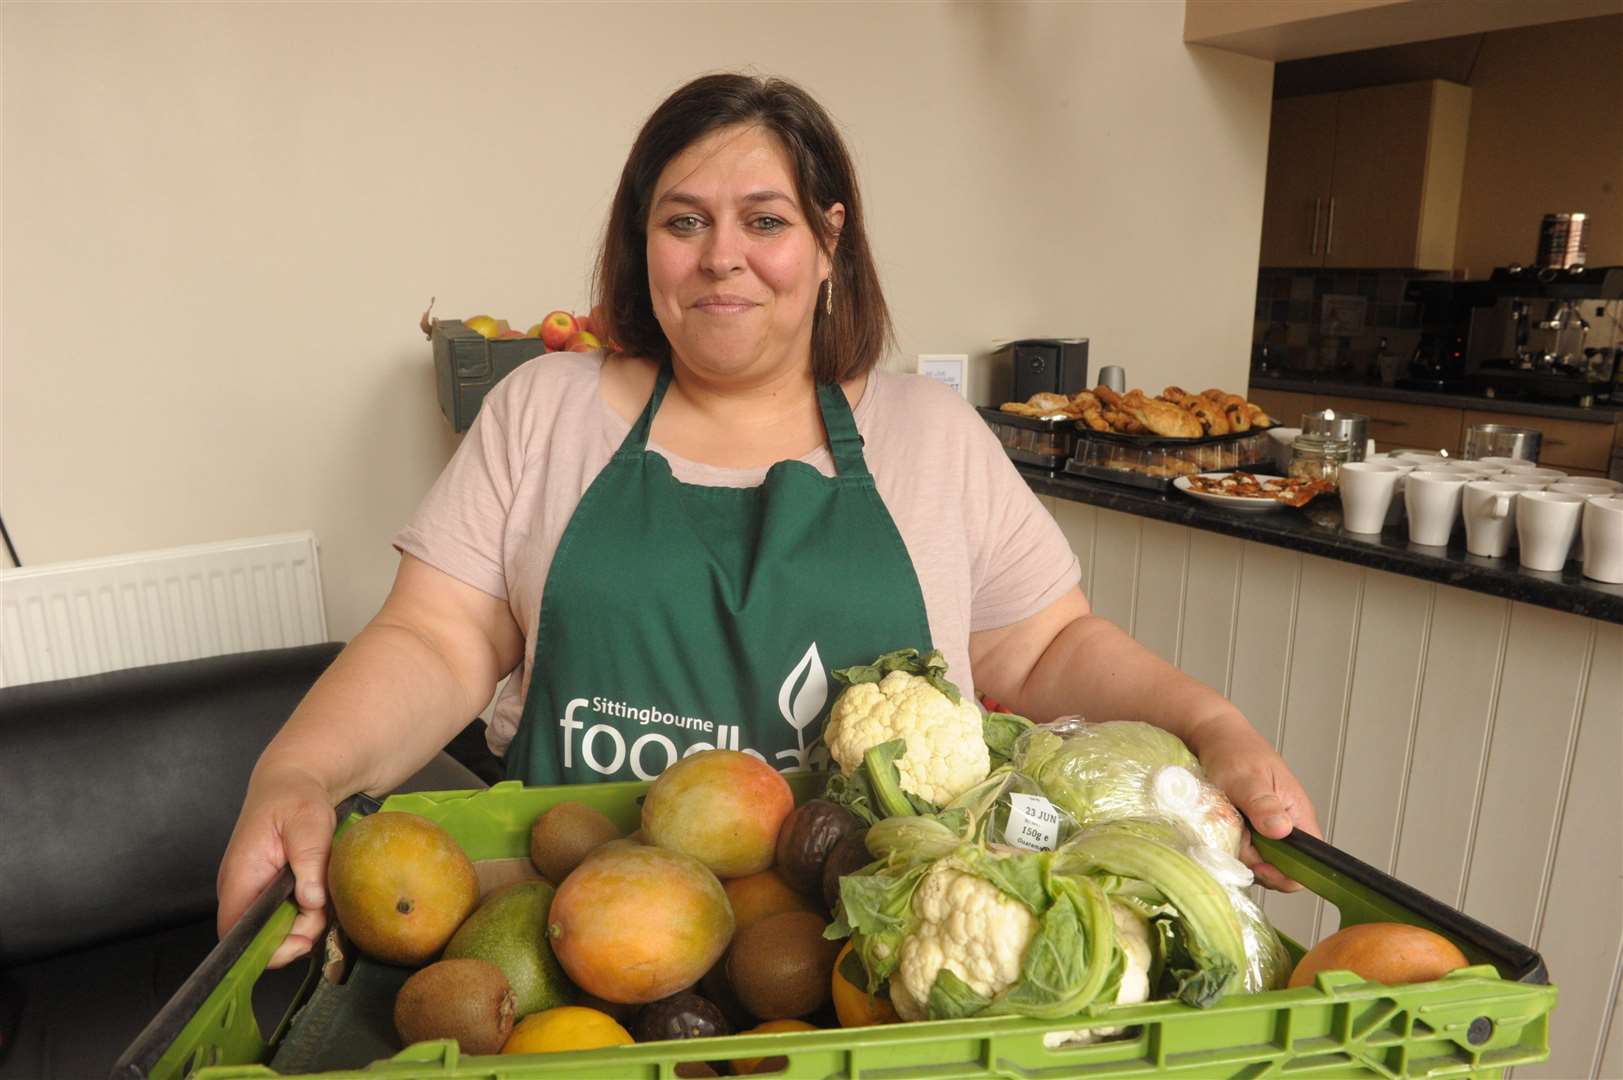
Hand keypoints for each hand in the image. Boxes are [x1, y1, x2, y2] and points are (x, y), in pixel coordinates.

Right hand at [216, 767, 336, 968]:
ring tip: (324, 889)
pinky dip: (310, 910)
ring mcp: (257, 892)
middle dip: (297, 933)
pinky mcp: (272, 891)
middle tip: (323, 909)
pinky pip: (290, 914)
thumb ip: (309, 862)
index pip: (236, 932)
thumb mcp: (308, 824)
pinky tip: (322, 889)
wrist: (295, 783)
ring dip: (308, 920)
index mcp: (240, 877)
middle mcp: (243, 890)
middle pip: (262, 936)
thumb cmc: (294, 798)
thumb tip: (310, 900)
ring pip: (281, 928)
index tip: (301, 941)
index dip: (265, 948)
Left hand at [1190, 713, 1321, 891]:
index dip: (1288, 873)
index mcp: (1297, 815)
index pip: (1310, 861)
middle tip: (1233, 838)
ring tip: (1224, 826)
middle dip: (1255, 862)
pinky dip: (1228, 845)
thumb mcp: (1246, 778)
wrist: (1211, 737)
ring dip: (1237, 852)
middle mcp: (1286, 827)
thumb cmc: (1234, 751)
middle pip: (1280, 868)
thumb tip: (1282, 831)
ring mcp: (1266, 830)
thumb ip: (1263, 804)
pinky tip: (1218, 828)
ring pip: (1257, 861)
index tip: (1260, 865)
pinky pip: (1242, 851)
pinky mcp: (1248, 831)